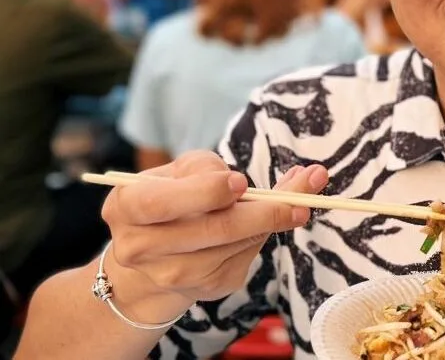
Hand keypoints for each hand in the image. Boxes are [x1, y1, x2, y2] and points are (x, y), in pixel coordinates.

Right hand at [100, 151, 327, 317]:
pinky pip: (246, 258)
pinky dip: (264, 235)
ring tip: (296, 200)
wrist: (156, 252)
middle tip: (306, 190)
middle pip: (214, 230)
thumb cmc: (172, 196)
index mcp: (127, 207)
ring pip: (237, 245)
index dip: (206, 193)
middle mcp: (142, 247)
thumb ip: (210, 168)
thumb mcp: (181, 170)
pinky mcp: (205, 288)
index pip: (164, 202)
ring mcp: (173, 275)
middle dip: (266, 210)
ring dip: (272, 220)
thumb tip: (256, 181)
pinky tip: (269, 220)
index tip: (242, 181)